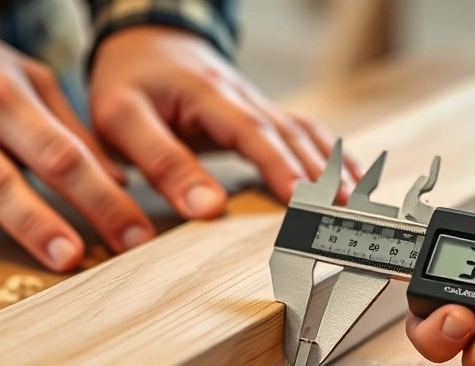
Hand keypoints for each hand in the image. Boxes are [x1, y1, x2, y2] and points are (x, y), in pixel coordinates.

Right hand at [0, 22, 154, 271]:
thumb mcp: (28, 79)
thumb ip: (73, 130)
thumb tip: (119, 182)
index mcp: (0, 94)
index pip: (61, 154)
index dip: (101, 199)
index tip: (134, 233)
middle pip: (12, 184)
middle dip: (52, 228)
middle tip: (86, 260)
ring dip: (26, 234)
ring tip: (60, 256)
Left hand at [88, 26, 361, 217]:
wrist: (146, 43)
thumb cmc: (128, 84)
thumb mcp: (121, 119)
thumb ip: (160, 161)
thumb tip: (205, 209)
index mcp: (206, 93)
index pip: (250, 130)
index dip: (276, 164)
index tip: (297, 199)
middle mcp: (241, 96)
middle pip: (288, 134)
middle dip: (317, 173)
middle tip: (338, 212)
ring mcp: (257, 104)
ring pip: (303, 133)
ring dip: (331, 166)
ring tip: (352, 203)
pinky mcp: (263, 114)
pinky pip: (304, 132)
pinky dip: (332, 155)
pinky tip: (352, 179)